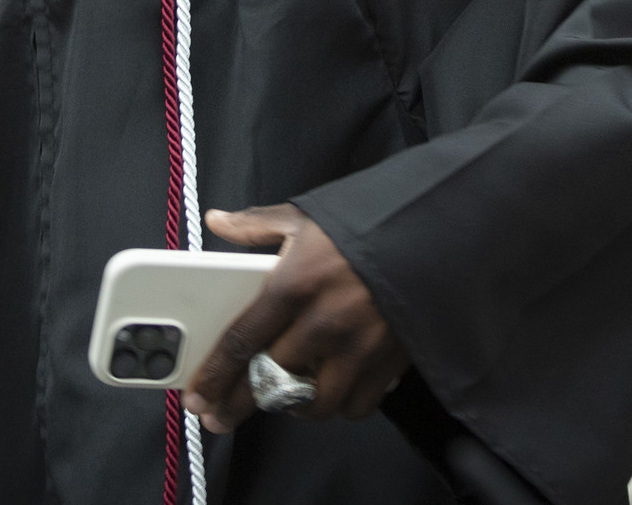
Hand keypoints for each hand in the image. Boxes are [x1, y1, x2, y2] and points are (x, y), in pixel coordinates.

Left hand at [182, 204, 408, 432]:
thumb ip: (256, 226)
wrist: (433, 231)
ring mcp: (358, 348)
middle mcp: (323, 323)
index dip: (214, 376)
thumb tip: (218, 222)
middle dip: (240, 402)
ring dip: (293, 405)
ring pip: (313, 403)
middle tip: (223, 415)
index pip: (242, 341)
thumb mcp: (305, 217)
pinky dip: (338, 405)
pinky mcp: (389, 363)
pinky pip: (355, 406)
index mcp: (295, 284)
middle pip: (269, 381)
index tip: (198, 397)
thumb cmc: (366, 224)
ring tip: (281, 397)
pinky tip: (328, 390)